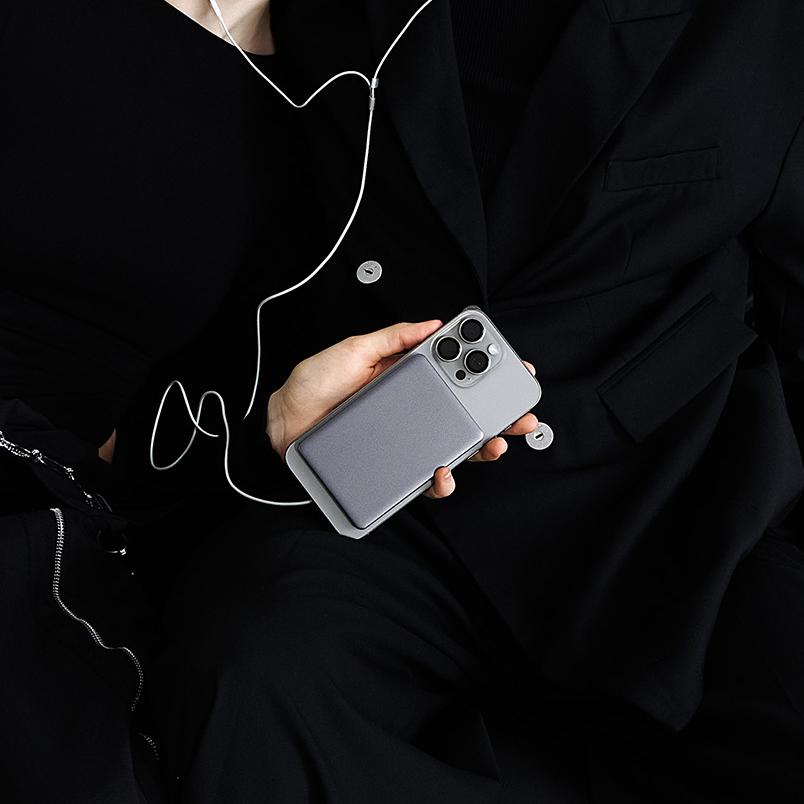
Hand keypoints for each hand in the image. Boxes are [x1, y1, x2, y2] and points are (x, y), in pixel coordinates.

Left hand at [266, 321, 540, 498]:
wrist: (283, 422)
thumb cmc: (314, 385)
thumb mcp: (355, 349)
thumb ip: (395, 336)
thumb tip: (433, 323)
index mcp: (409, 379)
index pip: (458, 377)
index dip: (488, 376)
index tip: (513, 370)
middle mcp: (413, 412)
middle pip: (468, 417)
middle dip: (501, 417)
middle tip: (520, 416)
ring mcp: (407, 442)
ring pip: (457, 451)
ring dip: (482, 450)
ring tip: (493, 444)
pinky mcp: (395, 469)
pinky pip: (426, 480)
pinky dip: (441, 480)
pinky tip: (443, 470)